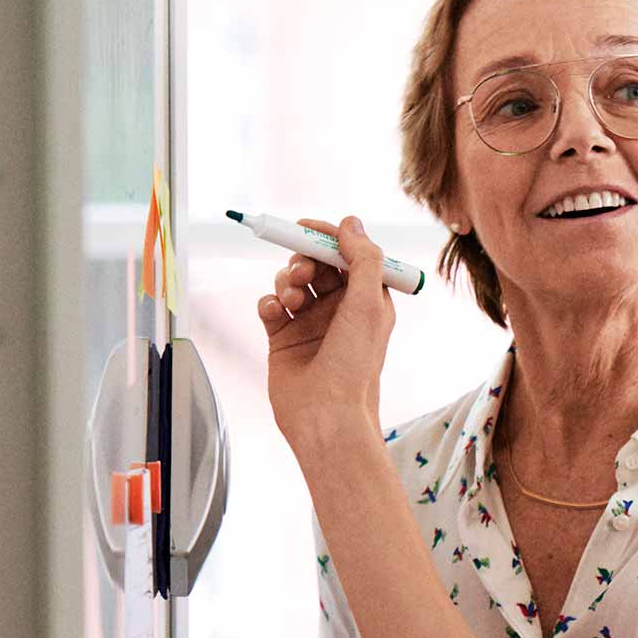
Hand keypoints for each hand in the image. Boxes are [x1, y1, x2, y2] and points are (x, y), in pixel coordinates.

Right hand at [254, 217, 394, 459]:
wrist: (326, 415)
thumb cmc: (354, 364)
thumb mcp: (368, 304)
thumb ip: (363, 259)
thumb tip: (351, 222)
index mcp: (368, 300)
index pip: (348, 255)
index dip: (328, 237)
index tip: (307, 227)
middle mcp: (340, 310)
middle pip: (317, 264)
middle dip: (304, 259)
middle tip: (302, 271)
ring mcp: (310, 324)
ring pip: (291, 282)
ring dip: (286, 281)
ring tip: (291, 299)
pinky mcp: (283, 339)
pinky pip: (270, 306)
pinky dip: (269, 302)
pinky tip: (274, 312)